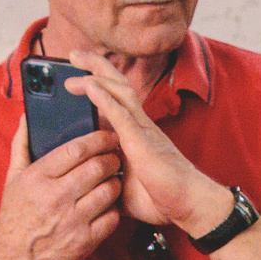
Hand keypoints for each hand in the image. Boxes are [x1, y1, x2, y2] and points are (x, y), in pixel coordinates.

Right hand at [0, 116, 124, 259]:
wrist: (16, 259)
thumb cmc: (17, 214)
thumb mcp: (13, 178)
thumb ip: (22, 145)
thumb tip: (26, 117)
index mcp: (38, 177)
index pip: (76, 149)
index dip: (98, 139)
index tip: (109, 136)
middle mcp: (56, 197)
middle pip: (97, 167)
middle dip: (112, 158)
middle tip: (115, 156)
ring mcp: (72, 220)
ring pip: (108, 191)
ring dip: (116, 182)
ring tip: (113, 179)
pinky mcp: (85, 241)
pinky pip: (112, 218)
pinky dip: (114, 209)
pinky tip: (108, 205)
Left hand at [66, 52, 231, 237]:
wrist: (188, 205)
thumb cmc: (162, 198)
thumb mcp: (123, 188)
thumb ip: (107, 180)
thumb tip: (88, 187)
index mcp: (134, 133)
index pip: (114, 99)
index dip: (96, 84)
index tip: (75, 77)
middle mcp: (139, 124)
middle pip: (117, 84)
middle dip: (94, 66)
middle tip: (72, 54)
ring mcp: (142, 129)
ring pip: (119, 89)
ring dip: (96, 72)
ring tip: (74, 59)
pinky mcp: (141, 139)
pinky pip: (120, 112)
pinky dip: (103, 96)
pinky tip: (89, 84)